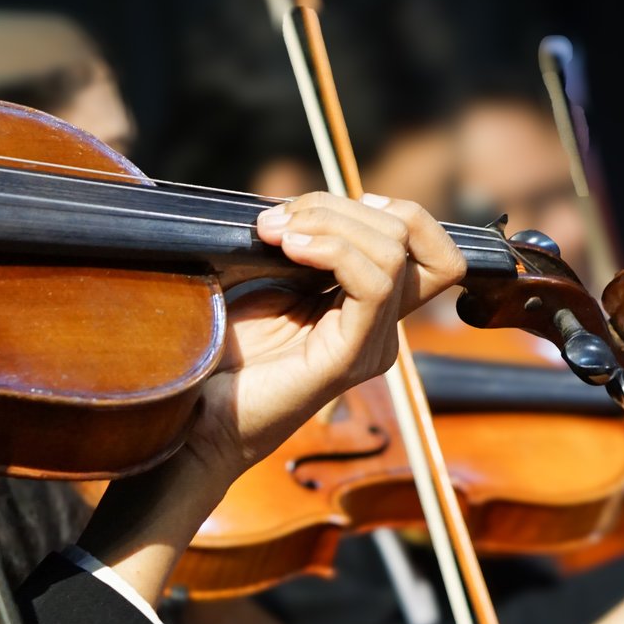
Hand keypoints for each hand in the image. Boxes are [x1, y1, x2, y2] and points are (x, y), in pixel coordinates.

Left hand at [182, 192, 465, 483]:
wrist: (197, 416)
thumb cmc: (225, 354)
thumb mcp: (271, 282)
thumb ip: (306, 248)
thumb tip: (311, 207)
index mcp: (369, 309)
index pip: (426, 246)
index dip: (394, 211)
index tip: (326, 209)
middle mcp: (382, 329)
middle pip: (406, 236)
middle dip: (338, 207)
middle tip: (277, 220)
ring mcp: (371, 345)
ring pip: (392, 252)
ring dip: (329, 224)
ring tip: (275, 232)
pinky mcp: (350, 359)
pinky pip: (373, 285)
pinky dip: (332, 250)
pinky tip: (289, 248)